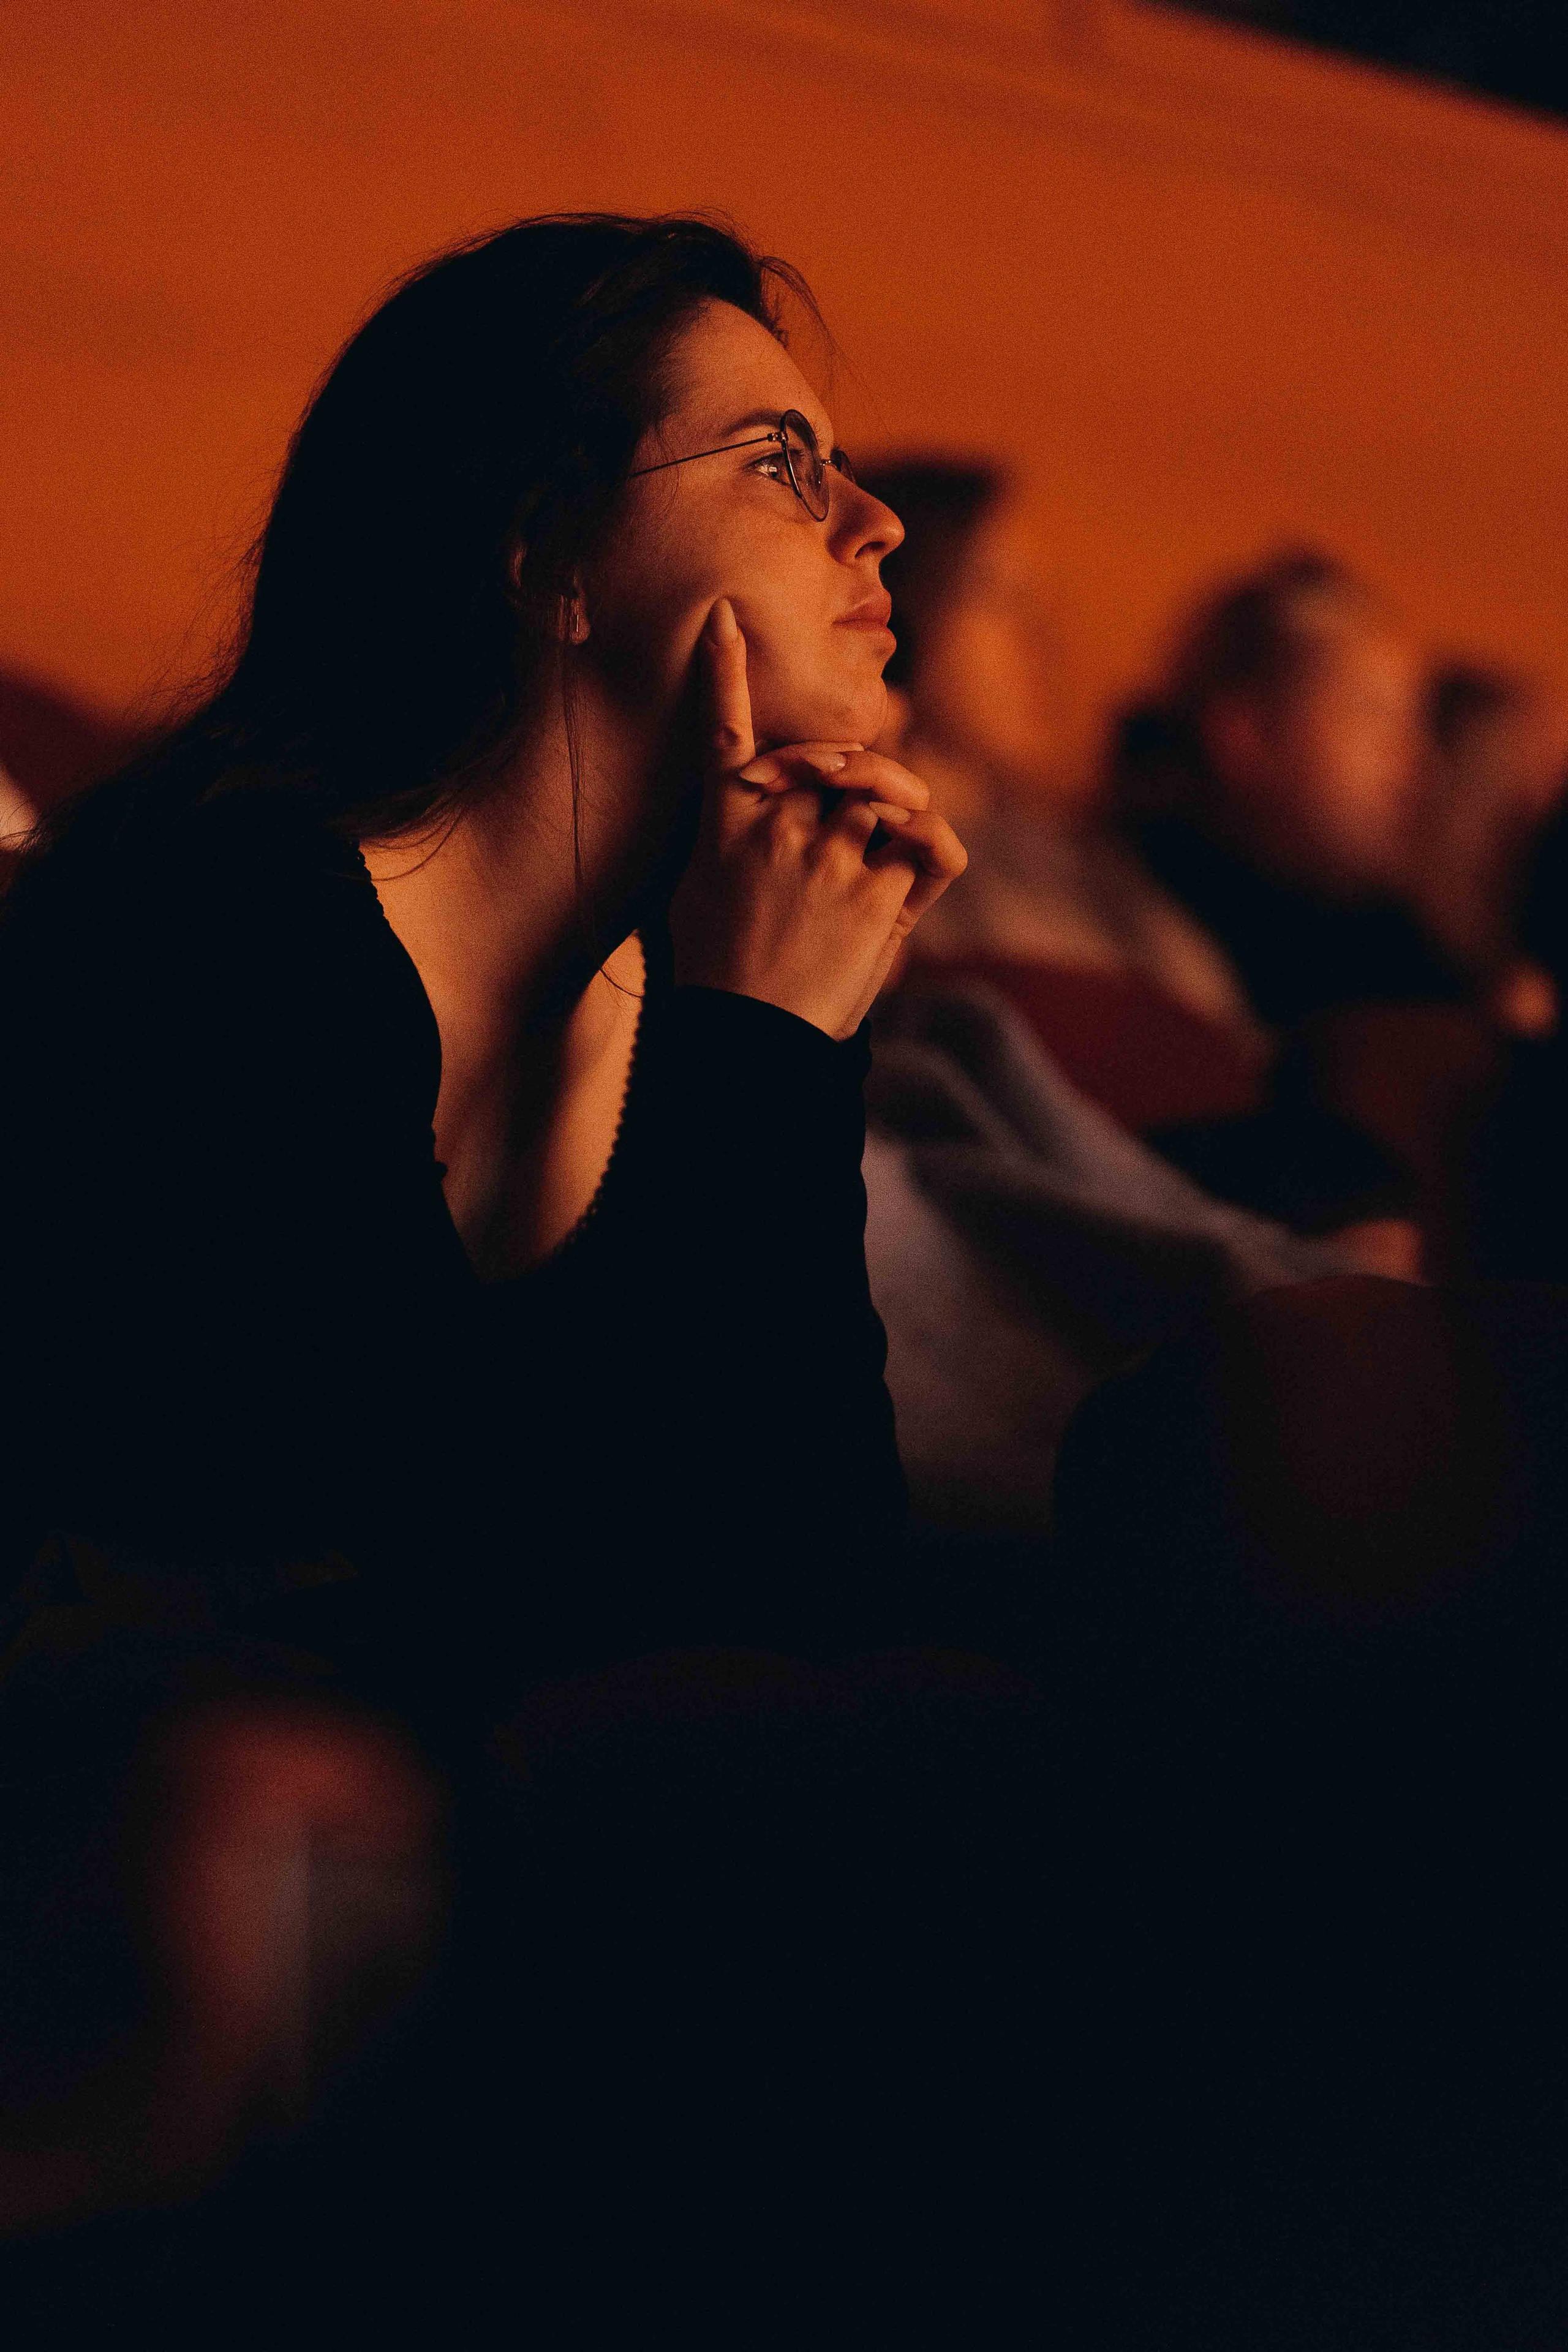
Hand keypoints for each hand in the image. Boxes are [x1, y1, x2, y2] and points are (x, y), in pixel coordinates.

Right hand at [668, 601, 965, 1039]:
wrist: (746, 1043)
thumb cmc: (720, 975)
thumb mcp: (700, 892)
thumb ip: (734, 836)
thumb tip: (753, 803)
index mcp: (725, 828)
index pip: (725, 737)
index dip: (723, 673)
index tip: (727, 619)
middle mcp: (774, 831)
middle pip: (835, 763)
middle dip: (862, 776)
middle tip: (876, 803)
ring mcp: (826, 860)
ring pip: (884, 798)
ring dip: (896, 818)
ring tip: (882, 860)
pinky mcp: (876, 897)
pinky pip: (930, 843)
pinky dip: (935, 846)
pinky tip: (921, 858)